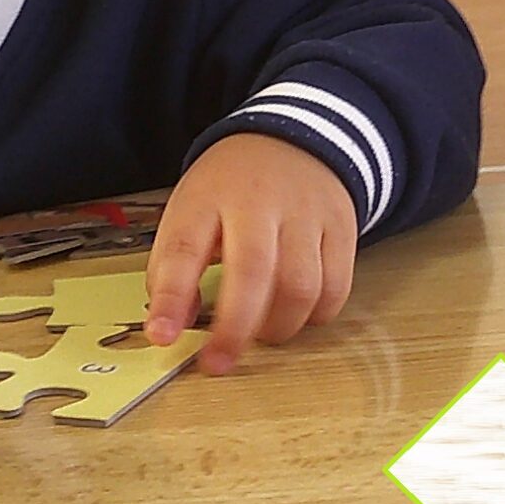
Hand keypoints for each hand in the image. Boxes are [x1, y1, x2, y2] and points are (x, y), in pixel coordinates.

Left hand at [147, 132, 358, 374]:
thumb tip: (168, 328)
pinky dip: (315, 315)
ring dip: (278, 326)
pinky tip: (296, 315)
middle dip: (235, 329)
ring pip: (301, 286)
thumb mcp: (188, 211)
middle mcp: (259, 202)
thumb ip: (171, 268)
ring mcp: (306, 213)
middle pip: (253, 271)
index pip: (185, 248)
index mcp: (208, 197)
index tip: (162, 337)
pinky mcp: (342, 227)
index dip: (172, 297)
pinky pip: (336, 286)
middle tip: (218, 362)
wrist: (291, 140)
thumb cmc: (230, 188)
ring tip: (260, 333)